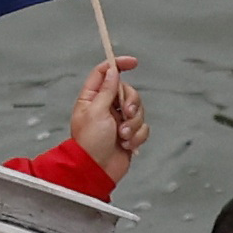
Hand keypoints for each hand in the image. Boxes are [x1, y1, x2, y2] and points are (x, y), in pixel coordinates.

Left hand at [69, 53, 147, 176]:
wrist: (97, 170)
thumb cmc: (90, 143)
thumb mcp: (96, 111)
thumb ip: (107, 90)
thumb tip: (112, 72)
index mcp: (92, 98)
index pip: (105, 73)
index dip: (118, 64)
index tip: (133, 62)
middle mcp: (106, 107)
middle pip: (127, 91)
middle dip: (131, 103)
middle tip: (126, 114)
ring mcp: (118, 121)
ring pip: (138, 110)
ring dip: (133, 124)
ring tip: (122, 136)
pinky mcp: (129, 134)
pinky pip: (143, 127)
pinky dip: (137, 136)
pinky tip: (126, 145)